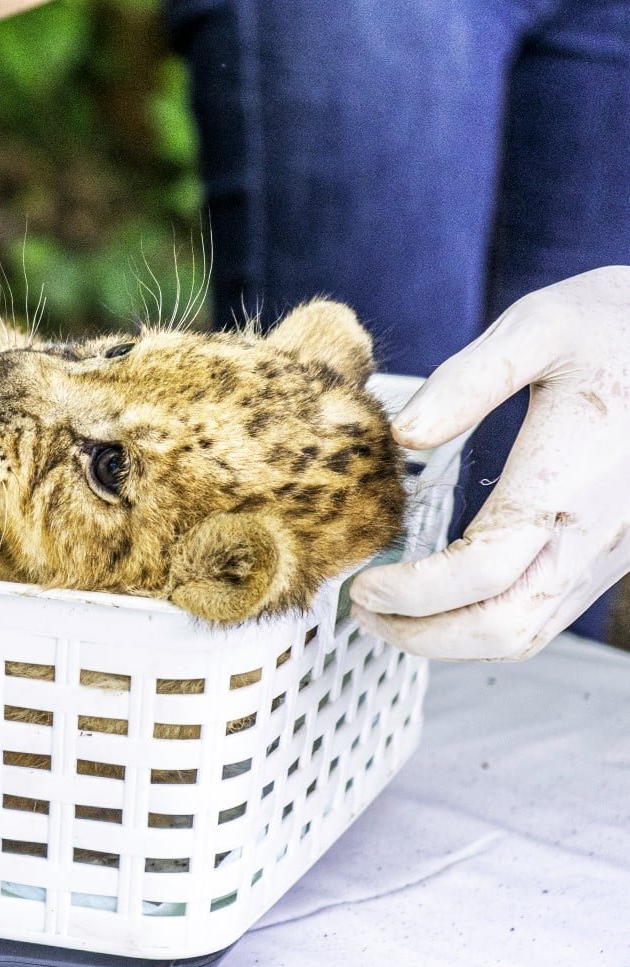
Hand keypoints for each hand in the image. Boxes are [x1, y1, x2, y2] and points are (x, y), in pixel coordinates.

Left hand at [351, 266, 629, 660]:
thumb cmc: (616, 326)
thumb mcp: (539, 326)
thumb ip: (468, 379)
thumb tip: (405, 433)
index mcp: (569, 479)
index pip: (484, 573)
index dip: (413, 594)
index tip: (362, 584)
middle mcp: (593, 531)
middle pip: (504, 627)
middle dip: (422, 636)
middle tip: (362, 610)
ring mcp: (606, 551)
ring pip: (526, 634)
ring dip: (451, 640)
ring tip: (388, 613)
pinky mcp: (609, 556)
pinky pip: (544, 616)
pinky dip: (484, 627)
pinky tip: (441, 602)